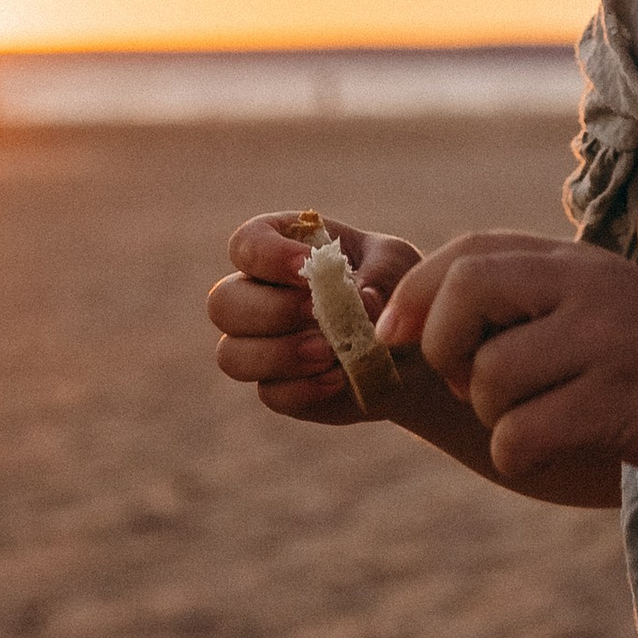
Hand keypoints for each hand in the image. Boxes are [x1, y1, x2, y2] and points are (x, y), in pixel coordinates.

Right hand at [207, 210, 420, 425]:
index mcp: (282, 249)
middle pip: (222, 302)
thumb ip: (378, 275)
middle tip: (314, 313)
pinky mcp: (278, 388)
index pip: (245, 243)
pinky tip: (339, 377)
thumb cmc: (396, 290)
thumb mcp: (397, 266)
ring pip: (231, 355)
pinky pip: (269, 393)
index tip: (303, 268)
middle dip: (269, 310)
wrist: (415, 351)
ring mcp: (263, 346)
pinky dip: (303, 388)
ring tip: (329, 351)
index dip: (264, 255)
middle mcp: (260, 296)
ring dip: (279, 354)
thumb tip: (360, 298)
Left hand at [377, 226, 637, 491]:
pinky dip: (519, 455)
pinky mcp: (618, 403)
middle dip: (444, 351)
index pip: (469, 253)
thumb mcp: (609, 305)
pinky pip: (521, 435)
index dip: (416, 294)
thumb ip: (539, 302)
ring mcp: (603, 343)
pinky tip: (556, 452)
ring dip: (495, 417)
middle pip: (463, 297)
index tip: (392, 337)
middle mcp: (586, 289)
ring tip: (540, 421)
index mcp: (578, 263)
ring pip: (490, 379)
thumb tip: (436, 324)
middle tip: (475, 385)